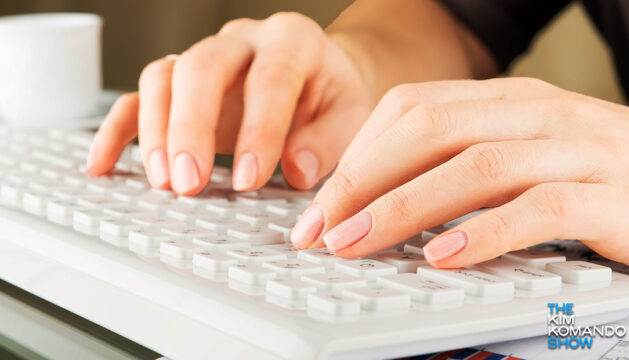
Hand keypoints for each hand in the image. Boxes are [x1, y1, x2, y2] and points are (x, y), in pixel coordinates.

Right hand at [86, 13, 372, 194]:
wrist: (318, 80)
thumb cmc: (333, 99)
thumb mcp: (352, 117)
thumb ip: (328, 141)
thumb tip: (294, 170)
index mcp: (291, 41)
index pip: (270, 78)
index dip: (259, 130)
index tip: (249, 179)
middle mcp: (242, 43)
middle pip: (201, 67)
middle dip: (192, 127)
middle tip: (189, 183)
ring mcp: (206, 60)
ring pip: (163, 77)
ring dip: (157, 131)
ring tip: (164, 183)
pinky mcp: (181, 87)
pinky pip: (138, 97)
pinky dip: (118, 130)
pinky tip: (105, 165)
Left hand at [291, 77, 628, 268]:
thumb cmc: (593, 177)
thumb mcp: (519, 157)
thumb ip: (458, 168)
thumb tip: (378, 202)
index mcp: (509, 100)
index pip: (413, 107)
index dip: (358, 155)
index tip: (321, 204)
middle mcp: (540, 113)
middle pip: (431, 129)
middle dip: (363, 180)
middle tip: (320, 229)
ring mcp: (579, 148)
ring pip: (476, 166)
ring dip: (405, 207)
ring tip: (357, 243)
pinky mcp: (615, 196)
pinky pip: (540, 209)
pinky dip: (485, 233)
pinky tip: (443, 257)